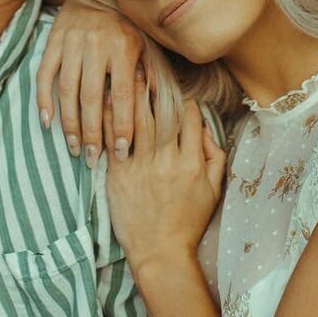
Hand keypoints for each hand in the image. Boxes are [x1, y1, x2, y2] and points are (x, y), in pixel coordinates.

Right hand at [37, 1, 146, 164]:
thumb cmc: (126, 24)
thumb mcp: (145, 43)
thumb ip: (151, 73)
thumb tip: (159, 107)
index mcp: (124, 48)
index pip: (122, 94)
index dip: (123, 124)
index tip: (123, 151)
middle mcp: (97, 45)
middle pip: (93, 97)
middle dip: (93, 132)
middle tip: (94, 159)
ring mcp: (72, 43)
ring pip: (68, 90)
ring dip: (70, 123)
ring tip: (75, 148)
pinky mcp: (53, 41)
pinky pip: (45, 74)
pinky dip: (44, 100)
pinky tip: (47, 123)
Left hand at [104, 87, 224, 273]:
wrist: (160, 252)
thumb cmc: (187, 222)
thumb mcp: (213, 191)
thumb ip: (214, 156)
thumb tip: (204, 128)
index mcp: (192, 162)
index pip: (189, 118)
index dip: (183, 101)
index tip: (176, 91)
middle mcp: (167, 161)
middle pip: (161, 112)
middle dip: (153, 86)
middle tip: (144, 63)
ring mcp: (141, 167)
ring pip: (136, 121)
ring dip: (130, 94)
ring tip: (123, 72)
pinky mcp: (118, 175)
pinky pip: (113, 140)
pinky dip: (108, 119)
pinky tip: (103, 102)